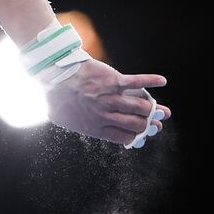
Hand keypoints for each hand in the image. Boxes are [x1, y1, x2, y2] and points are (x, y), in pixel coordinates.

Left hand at [44, 59, 170, 147]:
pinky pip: (136, 82)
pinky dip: (151, 81)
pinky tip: (162, 81)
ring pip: (139, 106)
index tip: (144, 134)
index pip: (125, 137)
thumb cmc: (55, 98)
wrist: (51, 76)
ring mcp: (110, 97)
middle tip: (157, 123)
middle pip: (136, 124)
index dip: (138, 136)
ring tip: (161, 110)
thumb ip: (80, 124)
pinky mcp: (112, 80)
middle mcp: (105, 115)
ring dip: (153, 108)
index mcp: (95, 127)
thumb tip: (88, 127)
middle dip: (149, 124)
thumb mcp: (66, 119)